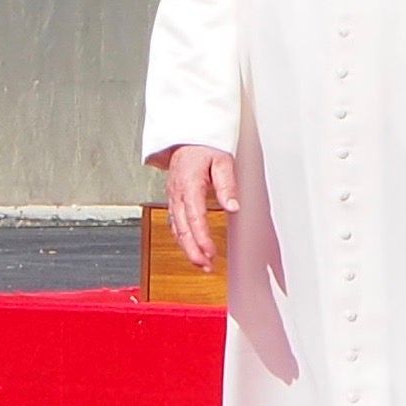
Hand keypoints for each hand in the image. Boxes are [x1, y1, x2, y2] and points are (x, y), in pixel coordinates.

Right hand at [164, 143, 238, 271]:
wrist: (187, 138)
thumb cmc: (205, 147)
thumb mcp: (222, 160)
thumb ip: (227, 184)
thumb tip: (233, 206)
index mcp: (188, 184)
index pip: (194, 217)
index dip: (202, 238)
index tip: (211, 253)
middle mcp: (176, 194)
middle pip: (182, 228)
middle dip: (193, 251)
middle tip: (206, 267)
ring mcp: (173, 198)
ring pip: (176, 229)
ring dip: (187, 249)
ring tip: (202, 264)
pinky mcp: (174, 201)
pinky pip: (175, 224)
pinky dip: (183, 239)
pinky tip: (192, 249)